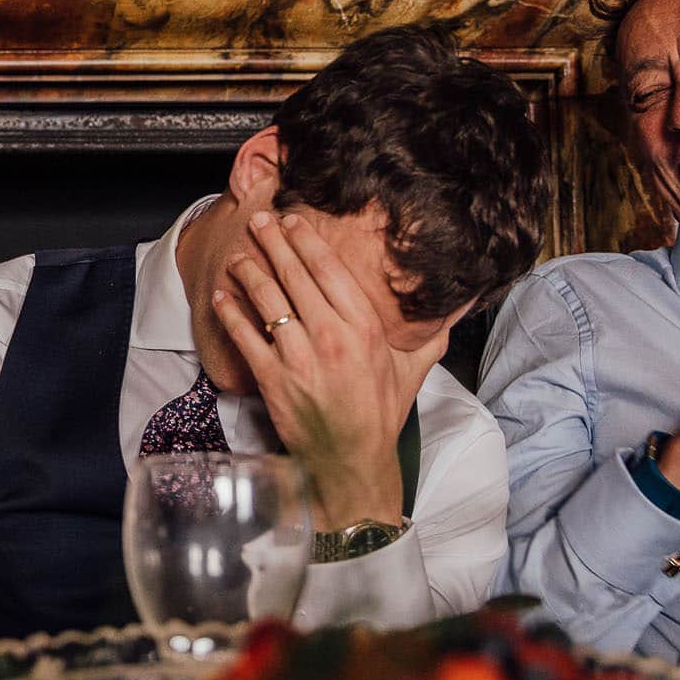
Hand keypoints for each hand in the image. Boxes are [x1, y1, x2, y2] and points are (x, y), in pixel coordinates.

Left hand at [212, 209, 461, 528]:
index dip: (306, 240)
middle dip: (273, 242)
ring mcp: (299, 356)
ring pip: (267, 300)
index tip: (292, 221)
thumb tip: (457, 310)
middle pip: (294, 275)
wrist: (351, 459)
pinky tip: (222, 296)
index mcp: (364, 327)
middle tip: (259, 221)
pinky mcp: (273, 378)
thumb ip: (429, 336)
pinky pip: (244, 336)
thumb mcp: (412, 370)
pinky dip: (230, 313)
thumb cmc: (379, 413)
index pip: (328, 270)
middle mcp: (331, 335)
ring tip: (239, 255)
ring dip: (249, 272)